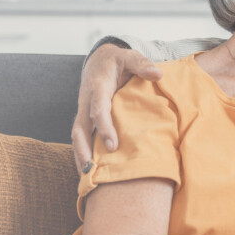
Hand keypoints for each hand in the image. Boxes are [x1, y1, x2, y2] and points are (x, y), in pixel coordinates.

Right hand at [72, 44, 162, 172]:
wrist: (99, 59)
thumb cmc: (118, 60)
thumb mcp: (130, 57)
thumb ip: (142, 65)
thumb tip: (158, 74)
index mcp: (97, 86)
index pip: (98, 109)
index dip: (104, 128)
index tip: (113, 145)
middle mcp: (86, 100)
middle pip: (80, 128)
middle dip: (84, 149)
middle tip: (92, 169)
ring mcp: (83, 110)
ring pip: (77, 136)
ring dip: (80, 156)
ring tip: (87, 178)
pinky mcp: (85, 117)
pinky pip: (81, 137)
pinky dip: (82, 153)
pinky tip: (90, 171)